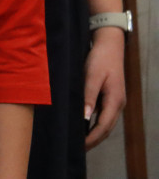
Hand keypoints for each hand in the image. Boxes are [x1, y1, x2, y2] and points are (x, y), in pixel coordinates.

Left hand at [84, 27, 125, 148]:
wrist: (109, 45)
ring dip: (93, 133)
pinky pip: (102, 115)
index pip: (103, 126)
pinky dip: (94, 124)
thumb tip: (84, 117)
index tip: (80, 146)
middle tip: (77, 150)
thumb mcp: (91, 75)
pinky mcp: (109, 97)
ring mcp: (114, 101)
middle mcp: (117, 104)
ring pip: (105, 123)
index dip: (92, 138)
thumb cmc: (100, 58)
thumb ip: (88, 95)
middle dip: (93, 140)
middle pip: (105, 128)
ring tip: (79, 142)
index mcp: (115, 100)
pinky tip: (83, 126)